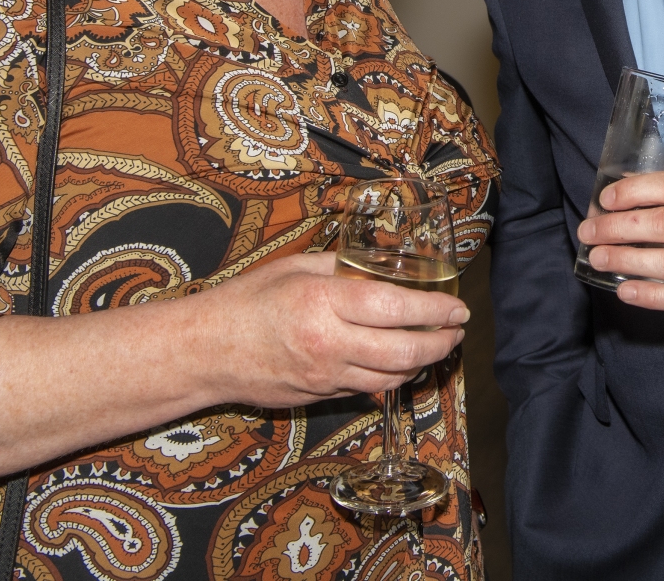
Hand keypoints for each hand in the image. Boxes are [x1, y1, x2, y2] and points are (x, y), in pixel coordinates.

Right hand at [195, 253, 468, 407]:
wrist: (206, 351)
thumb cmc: (246, 301)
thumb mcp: (295, 268)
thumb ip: (341, 268)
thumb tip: (380, 266)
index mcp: (324, 301)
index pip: (396, 309)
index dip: (435, 310)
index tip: (457, 308)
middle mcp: (329, 343)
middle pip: (404, 352)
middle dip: (441, 343)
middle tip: (456, 331)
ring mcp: (325, 376)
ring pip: (392, 378)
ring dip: (422, 364)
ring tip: (438, 346)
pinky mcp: (320, 396)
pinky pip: (368, 390)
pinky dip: (392, 377)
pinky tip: (402, 363)